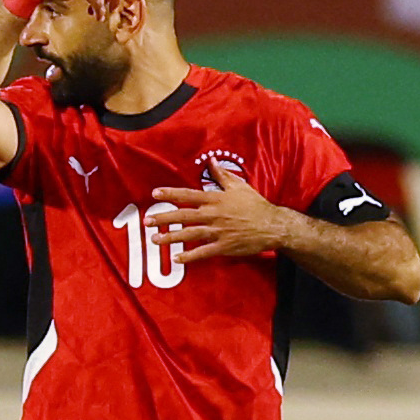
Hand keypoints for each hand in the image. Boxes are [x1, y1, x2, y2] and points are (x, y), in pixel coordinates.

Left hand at [144, 161, 293, 262]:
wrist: (272, 225)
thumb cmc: (255, 205)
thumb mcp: (239, 186)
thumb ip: (222, 175)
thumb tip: (211, 161)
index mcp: (216, 199)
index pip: (189, 195)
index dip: (171, 194)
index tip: (155, 193)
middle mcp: (214, 214)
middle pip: (184, 216)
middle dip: (164, 218)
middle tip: (147, 221)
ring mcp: (218, 231)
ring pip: (190, 234)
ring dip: (171, 238)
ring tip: (154, 240)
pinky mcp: (224, 246)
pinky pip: (203, 252)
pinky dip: (189, 256)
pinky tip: (176, 258)